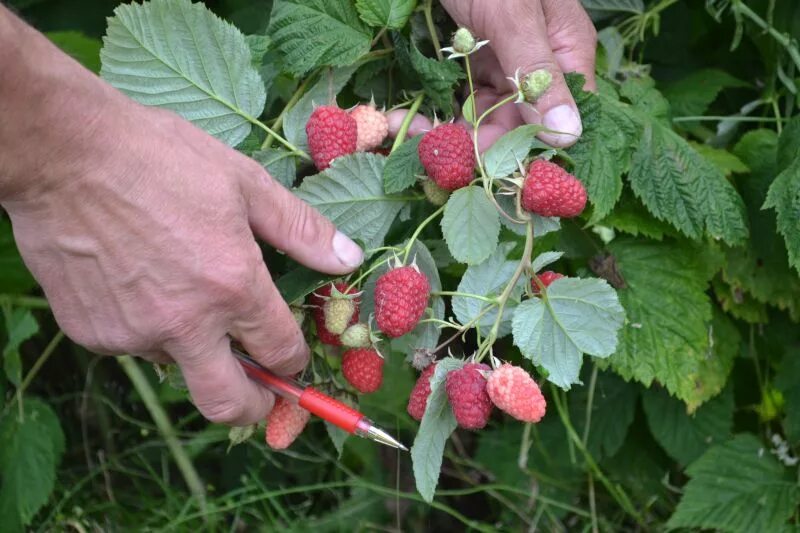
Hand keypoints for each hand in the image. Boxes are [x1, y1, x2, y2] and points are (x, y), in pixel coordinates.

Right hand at [2, 86, 362, 425]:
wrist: (63, 152)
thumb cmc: (160, 158)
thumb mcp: (243, 182)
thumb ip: (300, 230)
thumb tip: (348, 259)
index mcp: (233, 287)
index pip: (281, 352)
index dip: (294, 360)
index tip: (290, 355)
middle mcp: (185, 323)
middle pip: (228, 403)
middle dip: (254, 407)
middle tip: (259, 393)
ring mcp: (133, 333)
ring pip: (177, 366)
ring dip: (191, 347)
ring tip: (180, 290)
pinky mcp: (91, 333)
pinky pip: (132, 346)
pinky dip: (146, 327)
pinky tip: (137, 281)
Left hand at [388, 0, 596, 149]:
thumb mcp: (514, 16)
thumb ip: (537, 72)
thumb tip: (567, 135)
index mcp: (567, 54)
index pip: (561, 121)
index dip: (529, 150)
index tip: (491, 171)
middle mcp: (541, 67)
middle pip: (517, 125)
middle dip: (474, 145)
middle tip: (433, 159)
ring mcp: (509, 65)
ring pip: (485, 118)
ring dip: (448, 132)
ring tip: (403, 134)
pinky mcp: (478, 62)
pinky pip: (463, 100)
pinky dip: (439, 112)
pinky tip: (406, 119)